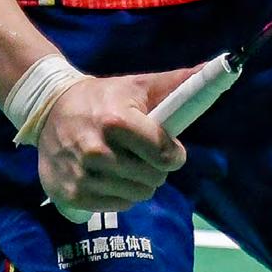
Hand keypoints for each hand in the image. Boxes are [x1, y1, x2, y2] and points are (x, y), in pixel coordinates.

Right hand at [35, 67, 195, 218]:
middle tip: (148, 156)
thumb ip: (178, 82)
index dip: (174, 154)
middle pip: (152, 178)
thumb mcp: (139, 85)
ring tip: (129, 165)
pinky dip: (120, 196)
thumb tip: (222, 65)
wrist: (50, 110)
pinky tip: (112, 177)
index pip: (161, 152)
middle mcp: (96, 150)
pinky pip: (115, 207)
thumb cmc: (104, 96)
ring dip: (140, 184)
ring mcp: (82, 175)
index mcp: (116, 120)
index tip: (174, 151)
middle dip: (157, 169)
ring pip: (136, 196)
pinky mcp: (71, 195)